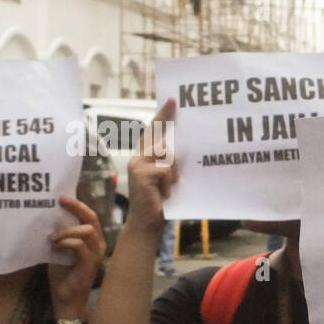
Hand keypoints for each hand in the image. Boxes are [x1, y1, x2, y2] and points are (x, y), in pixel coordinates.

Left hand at [48, 195, 105, 317]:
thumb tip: (48, 218)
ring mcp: (95, 254)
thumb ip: (60, 235)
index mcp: (91, 240)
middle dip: (76, 207)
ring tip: (53, 237)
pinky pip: (79, 245)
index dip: (78, 205)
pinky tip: (55, 246)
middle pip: (91, 218)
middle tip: (60, 201)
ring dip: (67, 230)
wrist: (66, 299)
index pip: (89, 216)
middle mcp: (97, 244)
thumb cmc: (63, 275)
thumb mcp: (59, 250)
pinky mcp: (90, 263)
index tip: (62, 196)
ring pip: (86, 230)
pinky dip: (65, 242)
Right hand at [125, 98, 178, 235]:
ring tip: (171, 186)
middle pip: (158, 137)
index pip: (153, 131)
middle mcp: (138, 158)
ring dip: (174, 170)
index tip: (173, 100)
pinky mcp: (141, 175)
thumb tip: (186, 148)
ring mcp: (138, 165)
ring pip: (165, 153)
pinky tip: (166, 193)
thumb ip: (171, 163)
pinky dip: (171, 182)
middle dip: (168, 129)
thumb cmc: (162, 202)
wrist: (148, 224)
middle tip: (177, 113)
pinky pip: (165, 170)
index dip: (162, 115)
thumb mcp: (169, 179)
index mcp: (145, 157)